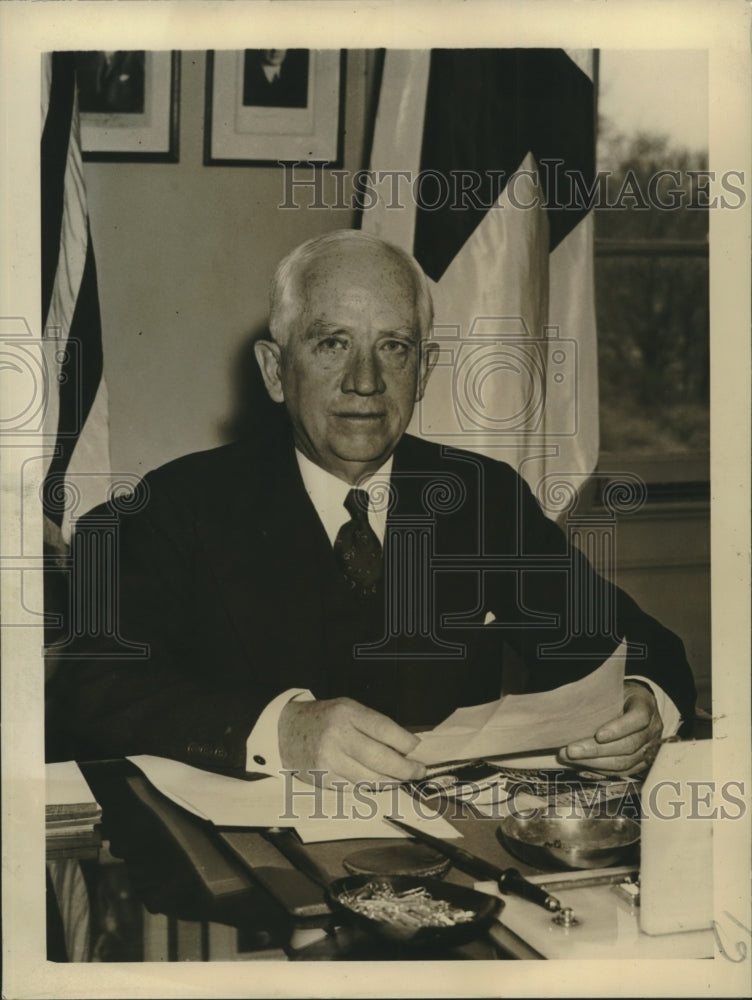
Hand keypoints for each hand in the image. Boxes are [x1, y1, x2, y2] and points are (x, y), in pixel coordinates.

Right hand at [278, 697, 427, 786]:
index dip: (405, 742)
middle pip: (381, 758)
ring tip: (401, 778)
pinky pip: (356, 787)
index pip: (384, 729)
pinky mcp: (325, 779)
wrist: (284, 730)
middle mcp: (338, 736)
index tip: (417, 749)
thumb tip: (405, 746)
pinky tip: (380, 782)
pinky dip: (371, 786)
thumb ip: (373, 725)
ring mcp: (330, 760)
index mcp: (347, 713)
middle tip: (417, 771)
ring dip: (391, 781)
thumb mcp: (347, 709)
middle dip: (405, 768)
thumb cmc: (323, 719)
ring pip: (371, 778)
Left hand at [558, 681, 662, 775]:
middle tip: (571, 751)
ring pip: (624, 763)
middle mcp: (652, 730)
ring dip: (594, 763)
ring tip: (570, 759)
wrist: (638, 705)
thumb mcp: (614, 689)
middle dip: (596, 750)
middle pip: (628, 745)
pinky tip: (581, 767)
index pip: (638, 718)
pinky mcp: (641, 764)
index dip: (618, 728)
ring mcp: (649, 749)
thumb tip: (571, 708)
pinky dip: (599, 771)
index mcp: (646, 706)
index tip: (598, 735)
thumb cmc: (620, 695)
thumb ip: (602, 699)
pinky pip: (621, 773)